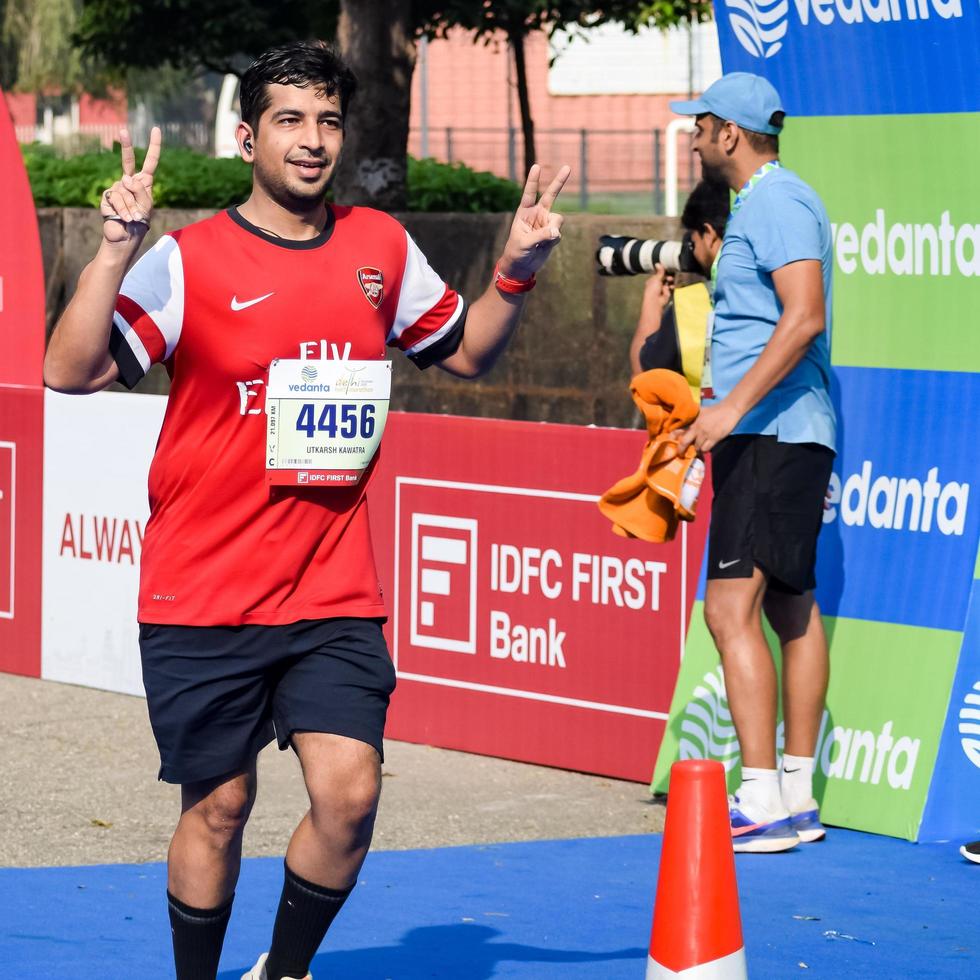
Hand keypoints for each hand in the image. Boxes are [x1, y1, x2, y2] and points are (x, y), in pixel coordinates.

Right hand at [100, 127, 161, 244]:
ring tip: (133, 218)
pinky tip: (125, 218)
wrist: (126, 235)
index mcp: (143, 182)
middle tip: (123, 130)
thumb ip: (140, 191)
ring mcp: (117, 187)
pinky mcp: (107, 196)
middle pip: (127, 160)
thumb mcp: (146, 206)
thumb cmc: (140, 221)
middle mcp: (129, 181)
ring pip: (125, 191)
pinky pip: (117, 199)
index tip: (156, 129)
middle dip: (126, 145)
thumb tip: (126, 178)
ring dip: (131, 207)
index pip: (150, 161)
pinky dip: (123, 210)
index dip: (154, 146)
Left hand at [498, 164, 570, 280]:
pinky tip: (544, 247)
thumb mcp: (525, 243)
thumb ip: (541, 236)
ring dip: (553, 230)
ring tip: (542, 242)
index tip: (536, 166)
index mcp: (524, 212)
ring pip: (558, 220)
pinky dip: (553, 241)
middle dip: (559, 181)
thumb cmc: (516, 251)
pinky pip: (558, 233)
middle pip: (551, 195)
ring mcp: (546, 223)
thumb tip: (557, 231)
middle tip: (567, 167)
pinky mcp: (553, 233)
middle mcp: (537, 214)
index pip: (529, 193)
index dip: (533, 180)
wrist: (521, 266)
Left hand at [639, 263, 673, 322]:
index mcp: (652, 281)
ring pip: (668, 283)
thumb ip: (659, 271)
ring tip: (670, 281)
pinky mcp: (666, 293)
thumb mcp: (656, 278)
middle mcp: (656, 285)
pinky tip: (671, 287)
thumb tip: (658, 263)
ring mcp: (662, 289)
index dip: (663, 272)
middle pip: (664, 278)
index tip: (667, 269)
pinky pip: (670, 288)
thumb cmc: (652, 290)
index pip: (658, 274)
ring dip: (670, 282)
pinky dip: (671, 288)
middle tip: (670, 277)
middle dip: (668, 277)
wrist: (655, 301)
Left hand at [676, 401, 740, 453]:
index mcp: (692, 420)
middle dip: (681, 450)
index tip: (670, 442)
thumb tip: (683, 420)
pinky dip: (705, 449)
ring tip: (698, 447)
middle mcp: (696, 427)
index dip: (672, 437)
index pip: (678, 429)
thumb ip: (692, 417)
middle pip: (684, 442)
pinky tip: (707, 446)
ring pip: (696, 447)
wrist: (729, 409)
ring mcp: (705, 433)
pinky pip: (706, 449)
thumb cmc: (715, 410)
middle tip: (680, 453)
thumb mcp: (700, 412)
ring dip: (697, 449)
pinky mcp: (714, 438)